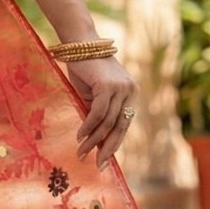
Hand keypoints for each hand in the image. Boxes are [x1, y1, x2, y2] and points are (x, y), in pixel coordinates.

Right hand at [66, 56, 136, 170]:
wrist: (79, 43)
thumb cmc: (84, 69)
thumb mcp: (93, 95)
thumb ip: (98, 113)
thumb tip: (94, 140)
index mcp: (130, 94)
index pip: (124, 124)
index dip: (114, 143)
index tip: (104, 160)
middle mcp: (130, 91)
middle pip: (120, 126)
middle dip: (108, 148)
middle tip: (98, 165)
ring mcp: (121, 88)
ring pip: (108, 122)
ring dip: (93, 139)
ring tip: (81, 152)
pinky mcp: (108, 86)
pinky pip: (98, 113)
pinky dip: (88, 126)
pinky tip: (79, 136)